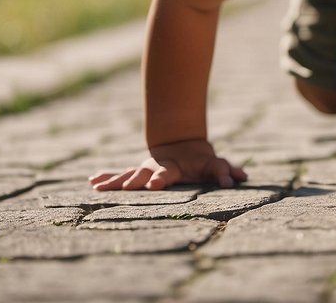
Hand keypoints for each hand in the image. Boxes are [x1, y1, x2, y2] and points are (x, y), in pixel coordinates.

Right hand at [89, 139, 246, 190]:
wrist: (184, 148)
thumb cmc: (202, 162)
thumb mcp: (215, 165)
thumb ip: (226, 171)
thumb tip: (242, 177)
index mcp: (172, 168)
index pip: (166, 174)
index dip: (161, 179)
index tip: (154, 185)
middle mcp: (154, 169)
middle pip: (142, 175)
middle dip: (134, 181)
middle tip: (126, 187)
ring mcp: (144, 171)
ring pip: (126, 176)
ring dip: (113, 181)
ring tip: (97, 187)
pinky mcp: (137, 175)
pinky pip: (119, 177)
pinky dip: (107, 178)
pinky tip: (92, 183)